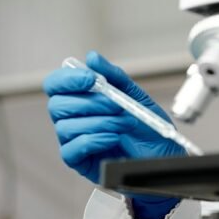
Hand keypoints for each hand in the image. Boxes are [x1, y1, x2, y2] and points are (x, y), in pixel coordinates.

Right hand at [43, 51, 184, 218]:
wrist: (162, 156)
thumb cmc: (146, 128)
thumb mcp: (135, 96)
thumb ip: (114, 76)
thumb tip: (92, 57)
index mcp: (81, 99)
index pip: (55, 85)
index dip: (67, 79)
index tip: (91, 79)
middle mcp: (72, 118)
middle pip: (57, 105)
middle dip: (90, 102)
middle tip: (116, 105)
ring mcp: (74, 140)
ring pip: (66, 127)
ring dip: (99, 122)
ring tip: (124, 124)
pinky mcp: (79, 161)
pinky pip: (70, 150)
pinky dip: (93, 140)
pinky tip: (113, 139)